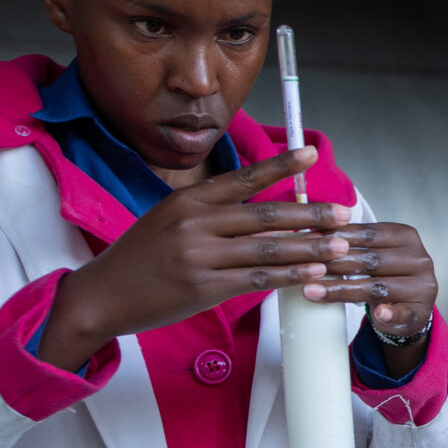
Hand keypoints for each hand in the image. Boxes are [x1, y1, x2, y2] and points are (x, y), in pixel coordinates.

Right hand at [37, 145, 352, 368]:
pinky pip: (256, 280)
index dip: (280, 166)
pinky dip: (288, 276)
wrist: (102, 295)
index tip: (310, 152)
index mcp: (187, 200)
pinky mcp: (203, 288)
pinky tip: (313, 274)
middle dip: (311, 215)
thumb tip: (260, 213)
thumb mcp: (168, 221)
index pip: (242, 178)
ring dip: (309, 248)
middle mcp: (194, 223)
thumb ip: (210, 214)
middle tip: (345, 213)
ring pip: (266, 249)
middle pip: (264, 215)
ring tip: (341, 246)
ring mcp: (199, 256)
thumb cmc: (139, 259)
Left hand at [316, 221, 439, 366]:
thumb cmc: (384, 276)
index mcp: (406, 237)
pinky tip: (377, 314)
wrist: (410, 307)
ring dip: (341, 290)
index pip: (369, 233)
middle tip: (302, 268)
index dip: (337, 237)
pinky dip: (388, 314)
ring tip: (311, 291)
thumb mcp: (373, 254)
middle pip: (370, 260)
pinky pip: (402, 313)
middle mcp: (419, 259)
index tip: (308, 241)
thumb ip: (351, 244)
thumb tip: (310, 235)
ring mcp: (422, 287)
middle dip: (333, 264)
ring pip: (376, 287)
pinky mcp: (420, 312)